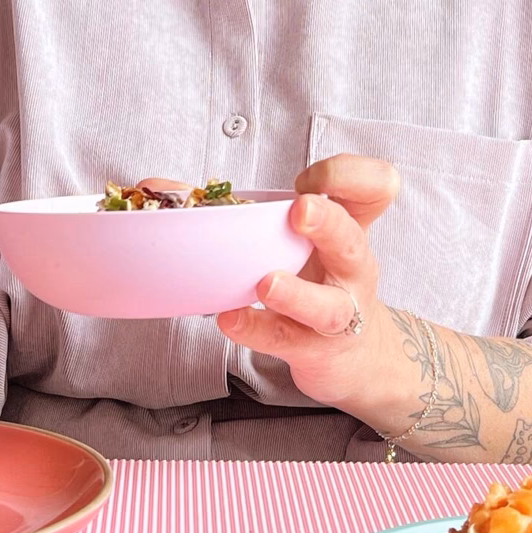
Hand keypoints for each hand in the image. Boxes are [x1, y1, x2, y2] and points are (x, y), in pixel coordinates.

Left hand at [215, 154, 400, 412]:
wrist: (354, 357)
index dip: (346, 174)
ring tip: (265, 283)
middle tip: (301, 208)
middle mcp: (352, 267)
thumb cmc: (316, 281)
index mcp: (350, 227)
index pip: (375, 186)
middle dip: (328, 220)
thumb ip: (239, 208)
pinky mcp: (316, 349)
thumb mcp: (295, 240)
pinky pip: (286, 339)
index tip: (306, 180)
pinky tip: (229, 320)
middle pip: (353, 238)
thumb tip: (156, 186)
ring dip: (295, 293)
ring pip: (326, 305)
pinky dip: (255, 329)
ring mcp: (339, 312)